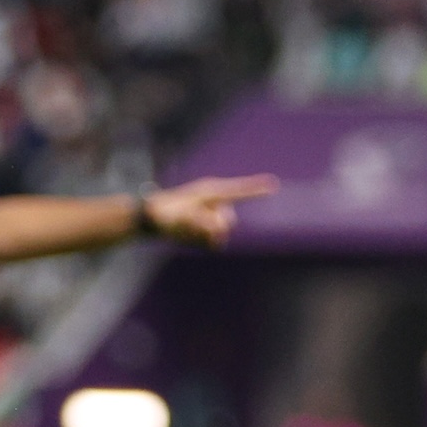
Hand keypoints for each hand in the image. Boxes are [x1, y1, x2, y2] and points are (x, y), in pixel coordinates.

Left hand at [143, 174, 278, 248]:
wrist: (151, 217)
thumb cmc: (164, 213)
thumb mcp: (180, 218)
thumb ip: (199, 222)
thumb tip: (218, 229)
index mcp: (210, 193)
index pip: (239, 192)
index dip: (256, 190)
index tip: (274, 185)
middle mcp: (214, 203)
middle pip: (229, 220)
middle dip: (214, 226)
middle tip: (191, 222)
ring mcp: (212, 215)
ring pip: (222, 233)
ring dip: (206, 235)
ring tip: (186, 228)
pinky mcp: (208, 227)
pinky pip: (215, 242)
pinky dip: (204, 241)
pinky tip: (189, 235)